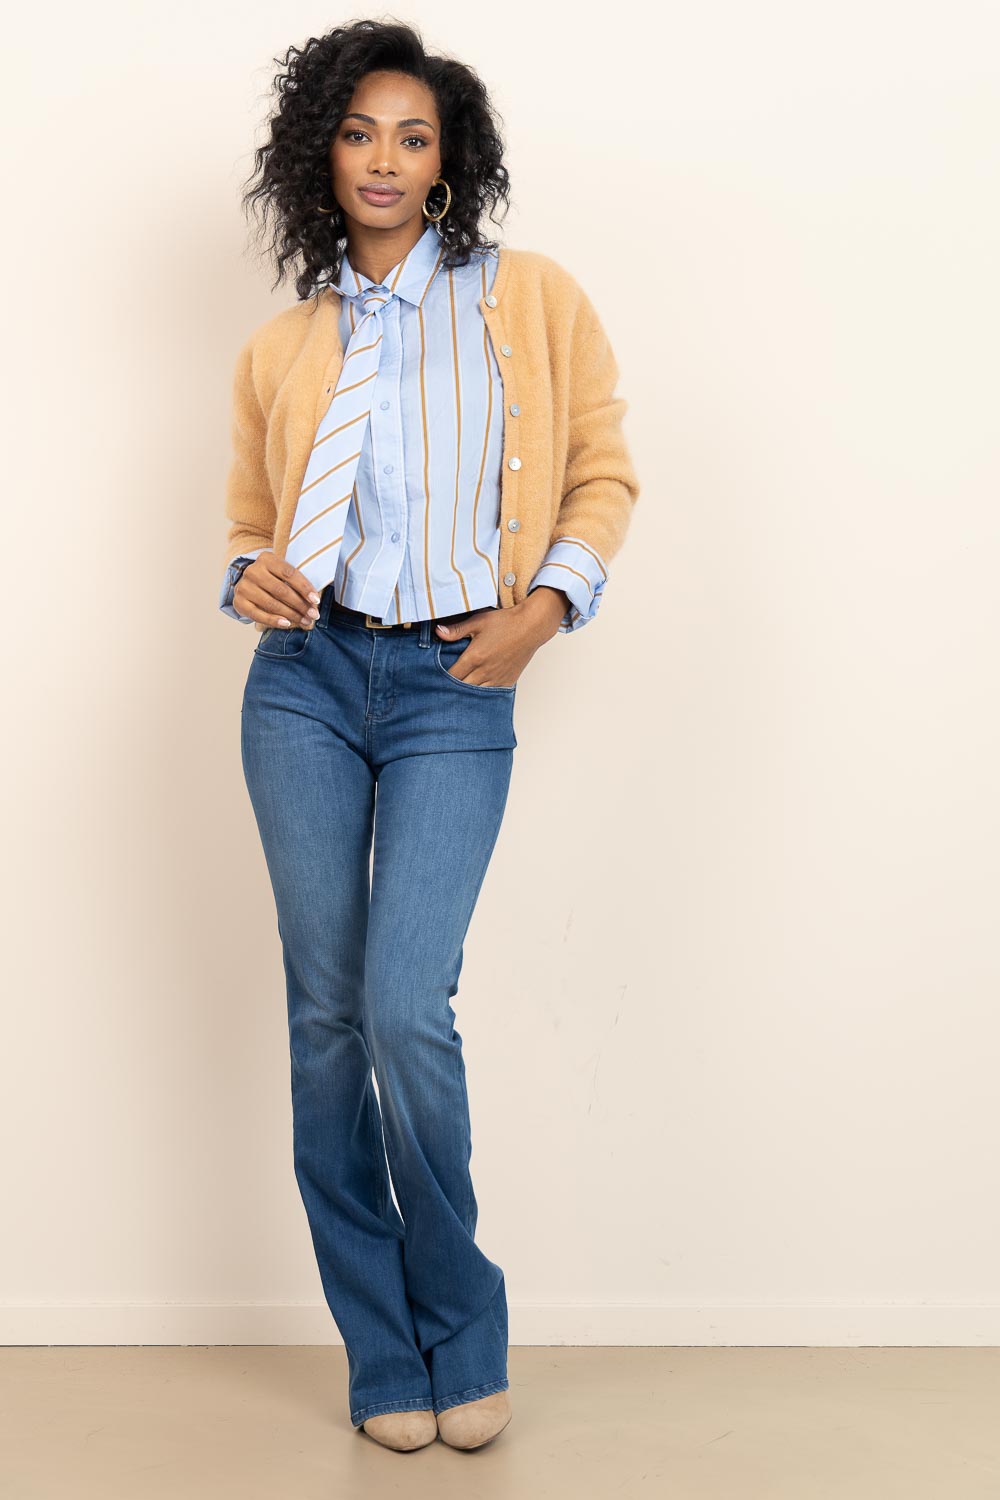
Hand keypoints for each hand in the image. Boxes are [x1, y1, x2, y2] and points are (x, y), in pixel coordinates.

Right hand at [234, 551, 321, 630]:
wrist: (249, 585)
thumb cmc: (273, 580)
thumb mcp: (283, 574)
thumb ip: (297, 584)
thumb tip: (315, 603)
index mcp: (266, 559)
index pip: (289, 573)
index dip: (304, 587)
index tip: (316, 600)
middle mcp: (253, 571)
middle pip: (281, 590)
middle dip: (300, 605)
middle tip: (313, 615)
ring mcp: (244, 587)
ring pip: (272, 604)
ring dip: (291, 615)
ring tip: (305, 621)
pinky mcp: (239, 602)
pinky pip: (259, 615)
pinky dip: (274, 621)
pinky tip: (287, 624)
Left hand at [435, 588, 567, 686]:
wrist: (531, 627)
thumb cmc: (505, 622)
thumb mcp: (478, 621)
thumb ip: (456, 630)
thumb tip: (437, 632)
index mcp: (474, 657)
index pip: (451, 676)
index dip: (441, 679)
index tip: (435, 678)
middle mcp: (484, 671)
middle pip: (461, 689)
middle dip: (451, 689)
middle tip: (442, 688)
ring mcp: (496, 678)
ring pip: (475, 695)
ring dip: (466, 694)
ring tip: (457, 694)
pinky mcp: (507, 681)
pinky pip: (491, 694)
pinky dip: (482, 695)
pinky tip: (476, 694)